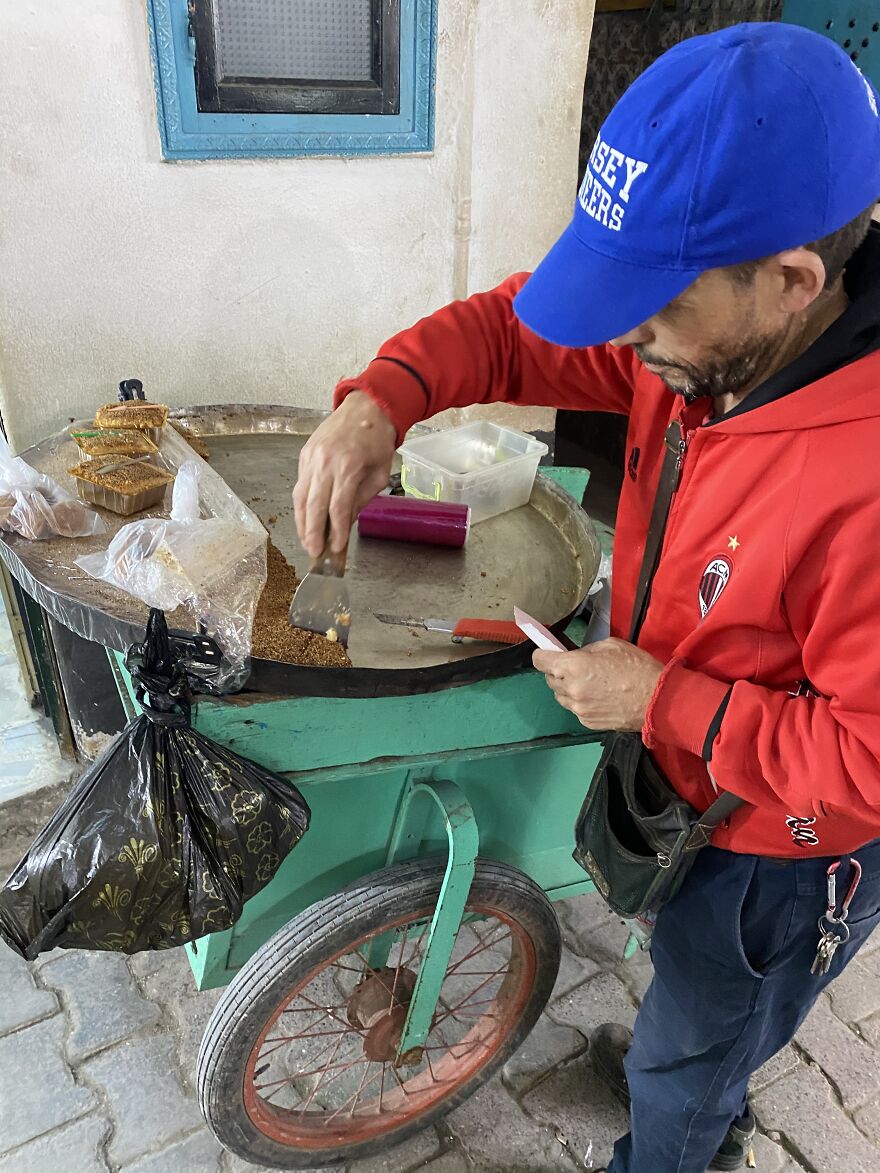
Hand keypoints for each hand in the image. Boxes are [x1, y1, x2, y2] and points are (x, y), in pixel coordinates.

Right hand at [294, 392, 397, 556]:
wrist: (366, 407)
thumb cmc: (377, 440)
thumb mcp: (380, 474)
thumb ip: (362, 499)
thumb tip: (346, 522)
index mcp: (348, 467)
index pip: (337, 508)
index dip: (336, 531)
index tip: (336, 548)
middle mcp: (325, 463)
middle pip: (314, 505)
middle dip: (313, 533)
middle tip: (314, 552)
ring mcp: (311, 458)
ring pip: (300, 497)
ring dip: (302, 522)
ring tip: (307, 540)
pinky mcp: (304, 455)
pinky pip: (299, 484)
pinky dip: (301, 504)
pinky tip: (305, 518)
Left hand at [532, 638, 663, 730]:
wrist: (657, 700)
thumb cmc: (638, 668)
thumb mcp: (611, 645)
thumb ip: (587, 650)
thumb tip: (577, 656)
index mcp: (573, 666)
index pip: (540, 661)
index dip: (542, 655)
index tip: (548, 653)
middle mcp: (571, 689)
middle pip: (549, 680)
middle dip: (558, 672)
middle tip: (576, 667)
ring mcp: (578, 709)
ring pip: (560, 697)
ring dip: (567, 689)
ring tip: (589, 683)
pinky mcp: (588, 722)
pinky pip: (575, 710)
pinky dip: (580, 702)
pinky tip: (598, 697)